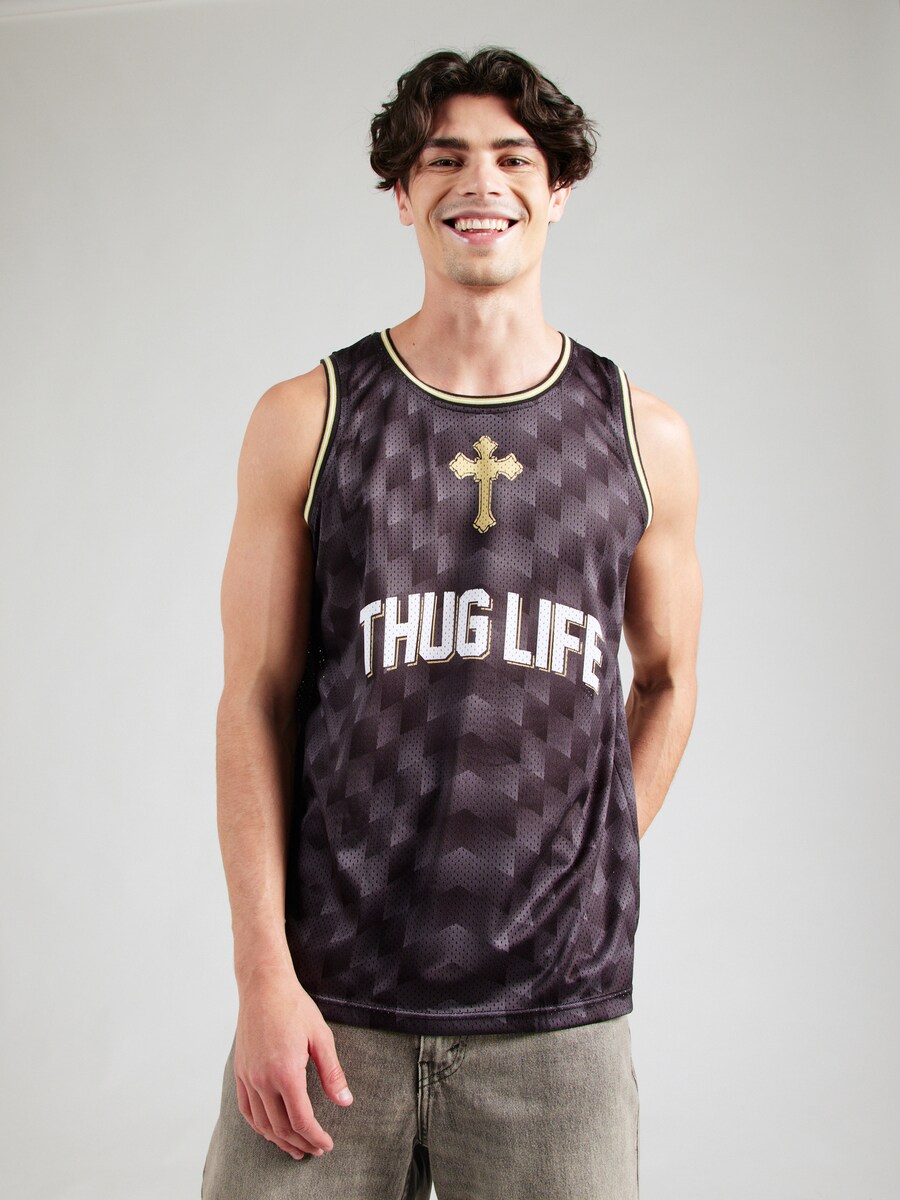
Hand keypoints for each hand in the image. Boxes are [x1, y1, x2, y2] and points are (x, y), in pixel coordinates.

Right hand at [234, 968, 353, 1159]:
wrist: (264, 986)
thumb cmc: (294, 1007)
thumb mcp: (321, 1037)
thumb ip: (332, 1073)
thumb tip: (345, 1101)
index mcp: (286, 1073)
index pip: (301, 1119)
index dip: (315, 1136)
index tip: (326, 1144)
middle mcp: (263, 1079)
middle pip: (281, 1127)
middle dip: (300, 1143)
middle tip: (315, 1150)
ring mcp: (248, 1076)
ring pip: (262, 1123)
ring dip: (279, 1140)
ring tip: (295, 1148)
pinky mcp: (240, 1071)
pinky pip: (246, 1109)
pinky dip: (258, 1125)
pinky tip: (269, 1130)